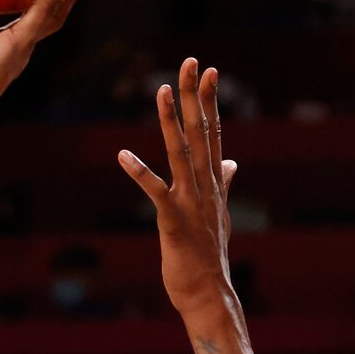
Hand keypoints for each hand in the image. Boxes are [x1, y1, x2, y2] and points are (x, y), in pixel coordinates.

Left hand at [120, 57, 236, 315]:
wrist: (208, 292)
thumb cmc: (209, 254)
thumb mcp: (218, 212)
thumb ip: (223, 182)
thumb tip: (232, 163)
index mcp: (213, 181)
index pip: (212, 131)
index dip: (209, 100)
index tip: (208, 70)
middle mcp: (205, 185)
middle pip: (199, 133)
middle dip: (193, 97)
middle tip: (190, 62)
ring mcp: (191, 201)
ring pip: (180, 153)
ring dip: (170, 122)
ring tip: (161, 91)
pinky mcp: (173, 221)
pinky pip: (155, 192)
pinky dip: (139, 172)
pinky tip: (122, 154)